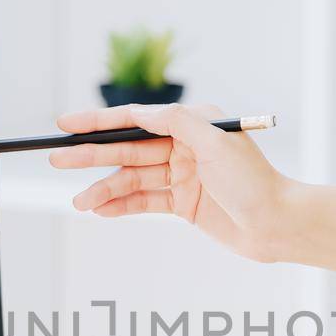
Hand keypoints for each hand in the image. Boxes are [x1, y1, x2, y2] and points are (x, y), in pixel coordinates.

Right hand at [50, 103, 293, 261]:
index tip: (66, 124)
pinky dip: (122, 206)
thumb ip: (178, 122)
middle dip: (92, 155)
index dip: (99, 122)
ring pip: (132, 180)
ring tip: (79, 202)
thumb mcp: (217, 143)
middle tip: (57, 160)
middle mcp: (183, 147)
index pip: (136, 119)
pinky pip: (144, 202)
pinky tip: (100, 210)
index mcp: (191, 124)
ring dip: (104, 190)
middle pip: (127, 149)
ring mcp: (181, 176)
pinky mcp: (182, 204)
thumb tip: (142, 110)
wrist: (277, 224)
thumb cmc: (254, 181)